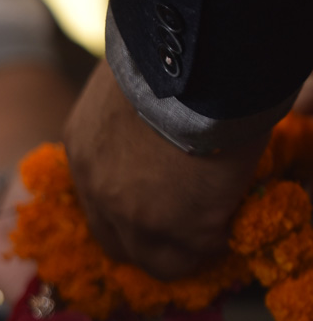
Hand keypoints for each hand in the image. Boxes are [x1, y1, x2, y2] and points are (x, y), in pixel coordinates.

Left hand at [64, 61, 265, 279]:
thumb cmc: (165, 58)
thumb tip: (154, 118)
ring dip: (187, 251)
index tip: (157, 202)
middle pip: (116, 243)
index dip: (128, 208)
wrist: (194, 66)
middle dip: (148, 242)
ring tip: (218, 230)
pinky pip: (201, 253)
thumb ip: (129, 113)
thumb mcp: (127, 86)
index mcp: (83, 149)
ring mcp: (135, 216)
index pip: (97, 199)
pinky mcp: (183, 229)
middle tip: (185, 228)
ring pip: (158, 263)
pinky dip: (220, 239)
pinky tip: (236, 218)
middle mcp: (97, 189)